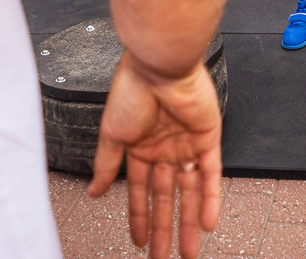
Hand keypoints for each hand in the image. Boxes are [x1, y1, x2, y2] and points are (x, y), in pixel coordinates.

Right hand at [91, 54, 223, 258]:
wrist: (159, 65)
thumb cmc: (132, 91)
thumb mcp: (111, 134)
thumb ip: (106, 166)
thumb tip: (93, 192)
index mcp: (140, 147)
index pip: (141, 191)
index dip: (140, 217)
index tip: (140, 242)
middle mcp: (164, 148)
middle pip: (167, 197)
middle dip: (165, 229)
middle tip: (164, 257)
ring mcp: (187, 145)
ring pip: (191, 192)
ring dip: (189, 223)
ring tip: (188, 251)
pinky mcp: (208, 139)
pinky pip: (212, 175)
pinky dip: (211, 200)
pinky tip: (207, 224)